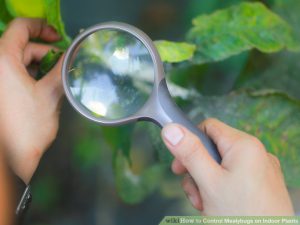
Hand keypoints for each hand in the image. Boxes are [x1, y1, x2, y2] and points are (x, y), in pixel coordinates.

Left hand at [0, 18, 63, 183]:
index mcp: (2, 60)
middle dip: (46, 54)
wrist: (14, 156)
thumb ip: (64, 69)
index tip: (58, 36)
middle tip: (65, 65)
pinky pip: (15, 73)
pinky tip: (44, 87)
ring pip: (20, 61)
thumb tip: (75, 53)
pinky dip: (31, 75)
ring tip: (56, 80)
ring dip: (40, 66)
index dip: (42, 27)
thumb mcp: (51, 93)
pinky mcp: (0, 89)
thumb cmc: (29, 127)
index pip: (21, 28)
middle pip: (22, 46)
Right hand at [161, 118, 293, 214]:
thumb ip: (190, 153)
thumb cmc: (242, 216)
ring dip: (206, 183)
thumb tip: (172, 129)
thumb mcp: (209, 182)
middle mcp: (256, 154)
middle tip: (192, 189)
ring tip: (204, 203)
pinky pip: (233, 179)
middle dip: (196, 169)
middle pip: (212, 149)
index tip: (178, 163)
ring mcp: (260, 171)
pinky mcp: (261, 186)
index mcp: (245, 146)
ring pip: (221, 166)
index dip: (189, 142)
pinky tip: (216, 206)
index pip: (208, 127)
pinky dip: (220, 189)